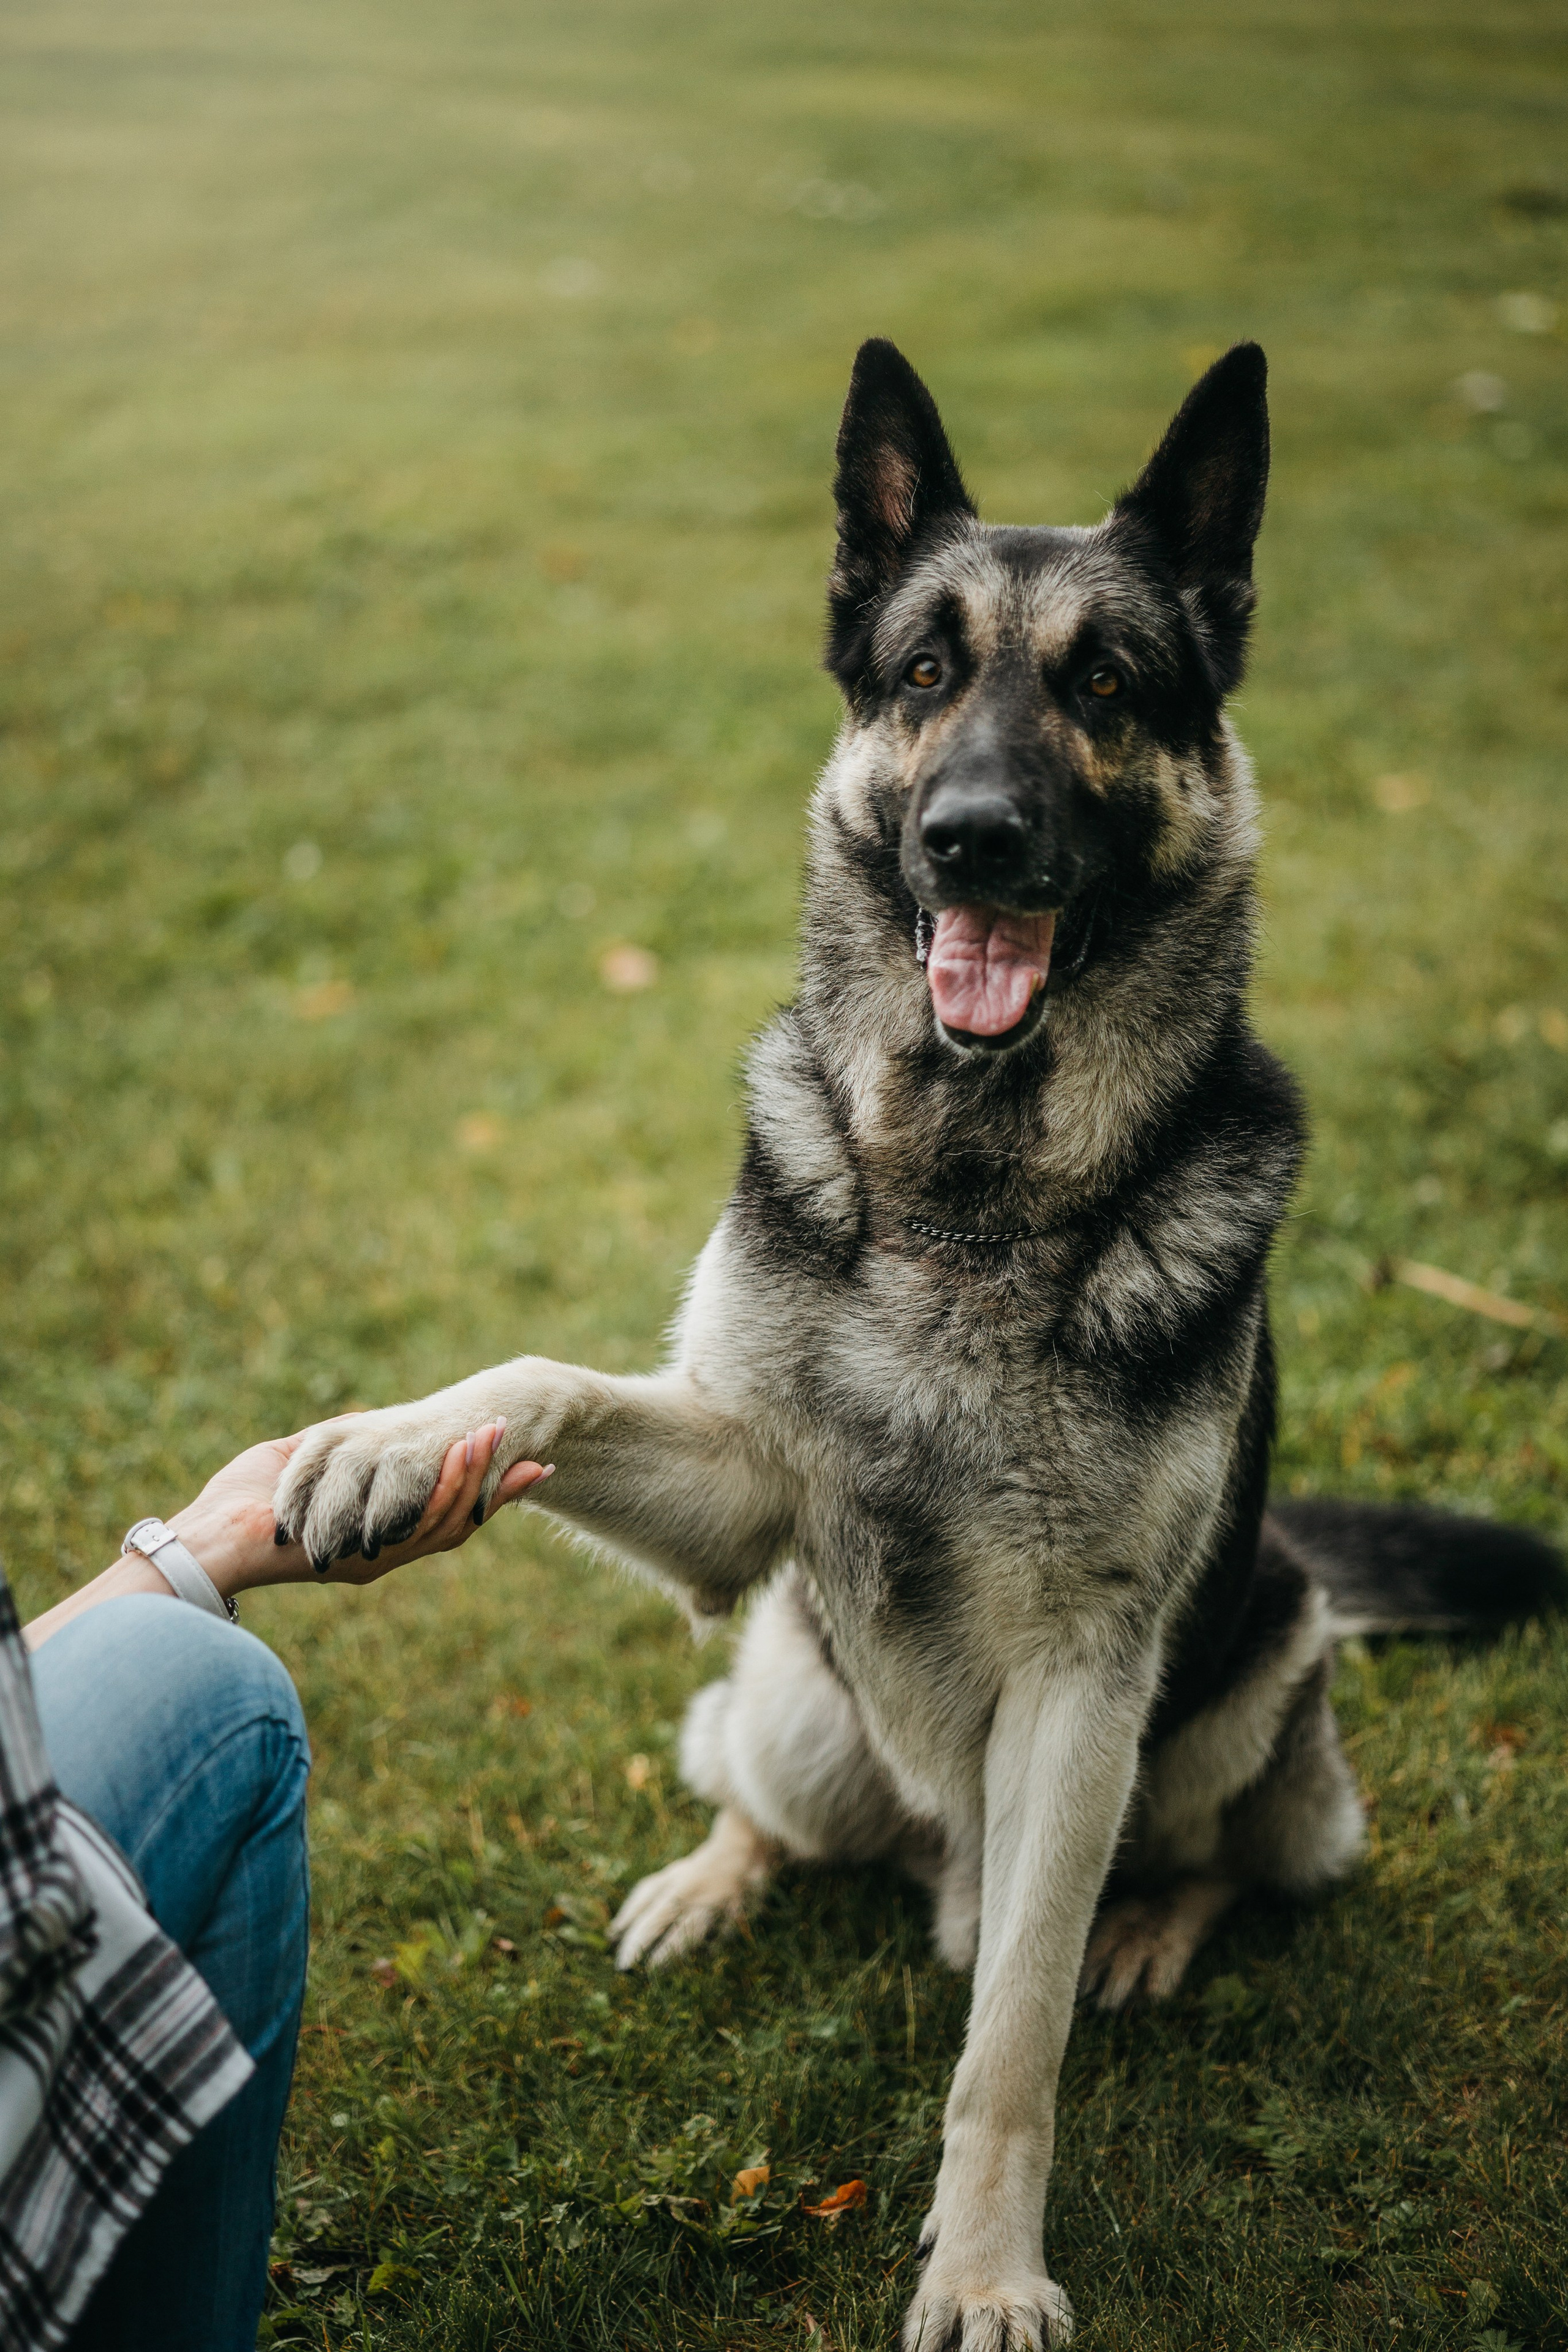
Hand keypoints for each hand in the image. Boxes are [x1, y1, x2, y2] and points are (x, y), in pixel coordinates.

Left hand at [171, 1421, 551, 1596]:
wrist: (205, 1541)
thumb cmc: (237, 1501)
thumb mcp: (295, 1457)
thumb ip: (333, 1449)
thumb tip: (358, 1423)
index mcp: (367, 1533)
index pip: (433, 1512)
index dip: (475, 1485)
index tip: (511, 1456)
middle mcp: (379, 1549)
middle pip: (453, 1518)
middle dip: (490, 1477)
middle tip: (527, 1443)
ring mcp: (376, 1555)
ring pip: (445, 1519)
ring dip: (474, 1473)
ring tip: (497, 1434)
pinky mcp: (365, 1554)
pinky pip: (423, 1524)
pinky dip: (448, 1487)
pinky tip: (464, 1455)